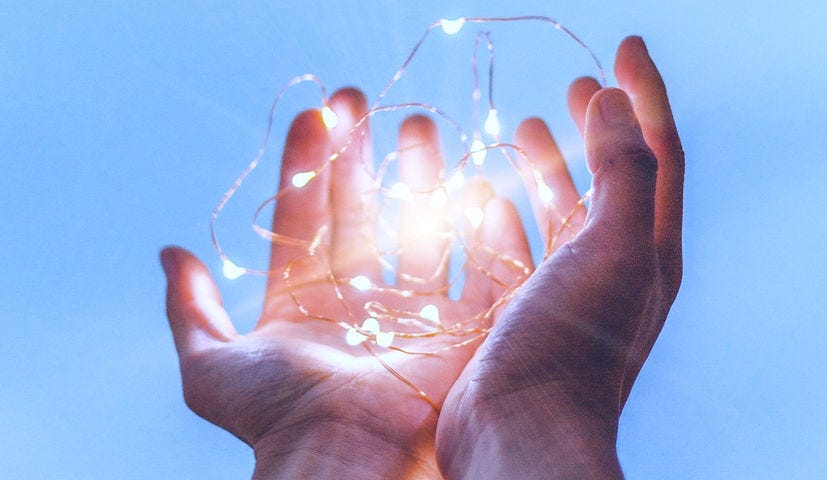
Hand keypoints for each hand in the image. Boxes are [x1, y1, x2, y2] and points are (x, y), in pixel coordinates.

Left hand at [161, 89, 532, 478]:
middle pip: (361, 213)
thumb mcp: (210, 368)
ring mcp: (414, 314)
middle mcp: (361, 303)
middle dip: (359, 157)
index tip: (314, 115)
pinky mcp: (463, 330)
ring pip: (418, 230)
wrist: (344, 460)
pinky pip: (479, 271)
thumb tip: (171, 252)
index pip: (307, 217)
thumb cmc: (278, 419)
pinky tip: (474, 185)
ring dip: (417, 179)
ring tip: (415, 126)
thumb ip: (189, 310)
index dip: (308, 166)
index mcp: (307, 304)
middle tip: (358, 101)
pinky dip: (480, 231)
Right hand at [435, 36, 683, 478]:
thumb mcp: (616, 249)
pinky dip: (503, 214)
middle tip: (576, 85)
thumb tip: (616, 100)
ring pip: (560, 212)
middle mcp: (612, 269)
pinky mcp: (519, 312)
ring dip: (547, 167)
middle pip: (610, 180)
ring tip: (525, 126)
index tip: (622, 45)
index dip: (644, 94)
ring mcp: (564, 292)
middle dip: (597, 127)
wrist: (522, 434)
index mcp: (647, 248)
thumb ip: (625, 170)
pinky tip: (482, 196)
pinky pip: (516, 247)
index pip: (657, 152)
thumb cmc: (570, 344)